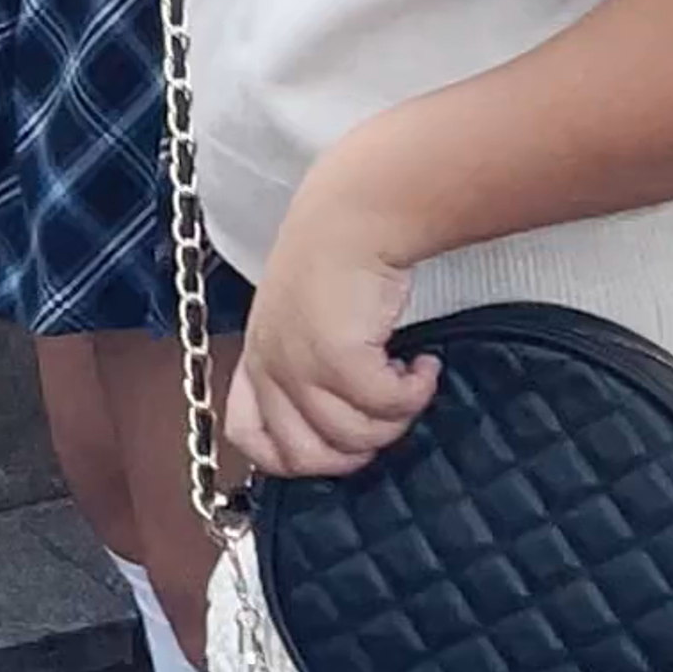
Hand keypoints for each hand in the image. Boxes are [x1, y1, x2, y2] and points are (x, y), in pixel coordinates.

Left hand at [226, 165, 438, 484]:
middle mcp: (270, 367)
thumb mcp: (300, 322)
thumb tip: (340, 432)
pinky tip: (423, 364)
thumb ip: (303, 370)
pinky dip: (415, 392)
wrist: (355, 214)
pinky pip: (387, 406)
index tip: (339, 440)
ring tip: (407, 377)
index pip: (249, 438)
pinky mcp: (338, 357)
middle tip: (386, 414)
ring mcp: (300, 364)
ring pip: (355, 436)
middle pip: (309, 455)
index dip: (296, 457)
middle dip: (359, 447)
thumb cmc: (336, 262)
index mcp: (256, 359)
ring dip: (395, 417)